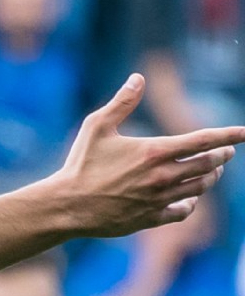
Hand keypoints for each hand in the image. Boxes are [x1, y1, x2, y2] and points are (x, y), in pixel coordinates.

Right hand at [43, 75, 244, 238]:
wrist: (66, 206)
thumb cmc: (80, 164)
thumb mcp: (96, 127)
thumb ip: (122, 102)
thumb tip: (138, 77)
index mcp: (154, 151)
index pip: (203, 140)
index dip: (229, 135)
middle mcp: (162, 176)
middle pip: (208, 164)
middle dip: (222, 156)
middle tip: (225, 152)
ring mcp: (158, 199)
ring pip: (200, 187)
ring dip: (210, 177)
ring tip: (211, 171)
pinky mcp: (150, 218)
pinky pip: (182, 210)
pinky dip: (190, 203)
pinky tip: (189, 198)